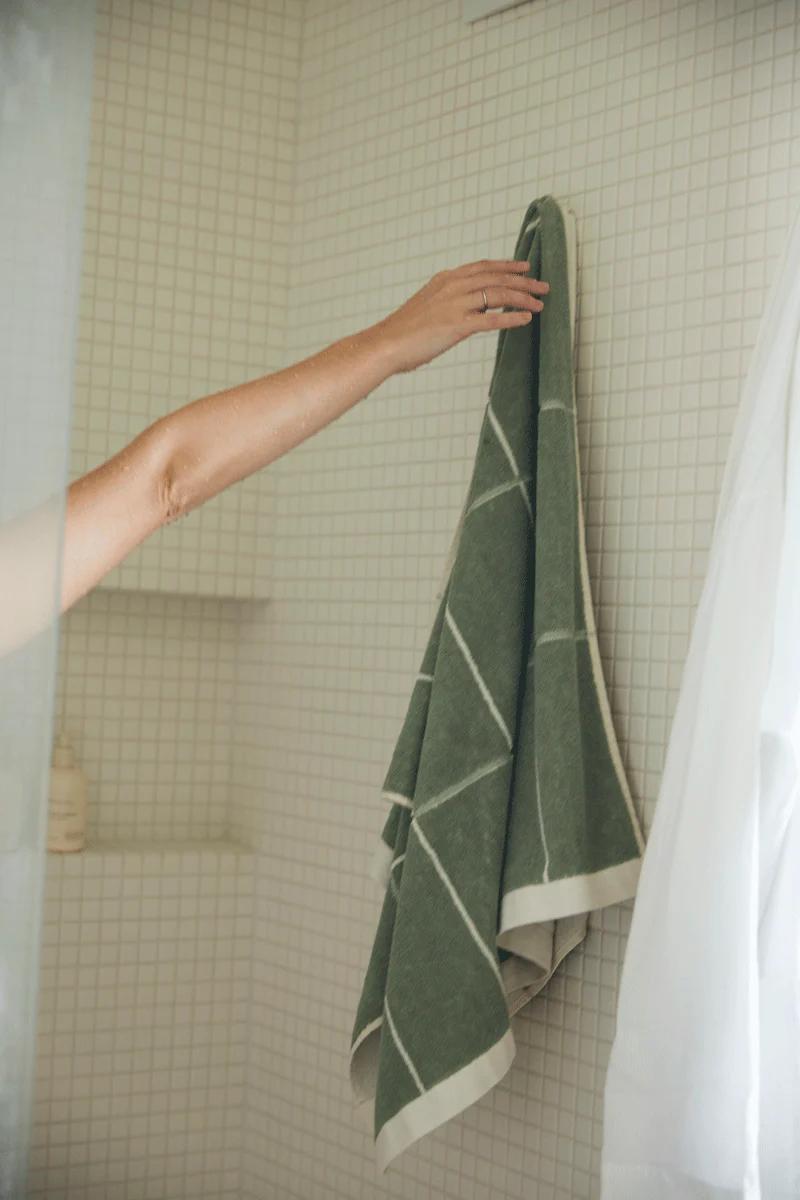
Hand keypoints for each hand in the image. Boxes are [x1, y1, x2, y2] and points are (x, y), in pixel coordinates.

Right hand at [374, 259, 549, 373]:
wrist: (386, 344)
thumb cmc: (404, 332)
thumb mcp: (428, 306)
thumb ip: (450, 302)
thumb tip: (472, 309)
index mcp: (446, 279)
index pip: (484, 267)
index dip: (507, 266)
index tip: (525, 268)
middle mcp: (453, 286)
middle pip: (497, 278)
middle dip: (523, 281)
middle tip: (543, 286)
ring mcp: (455, 305)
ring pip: (498, 295)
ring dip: (523, 298)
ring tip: (539, 303)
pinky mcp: (457, 325)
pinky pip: (492, 320)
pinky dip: (512, 318)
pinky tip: (526, 319)